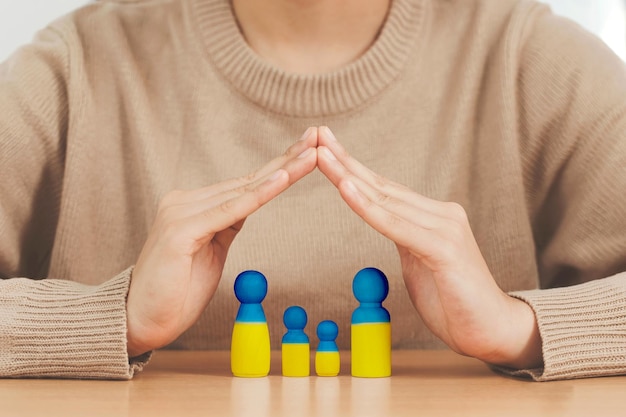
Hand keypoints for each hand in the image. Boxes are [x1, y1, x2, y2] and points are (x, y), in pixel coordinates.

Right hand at [126, 128, 317, 356]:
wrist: (141, 321)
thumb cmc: (176, 291)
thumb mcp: (211, 252)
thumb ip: (225, 225)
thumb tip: (246, 207)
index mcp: (195, 205)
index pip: (245, 184)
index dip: (280, 167)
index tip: (308, 150)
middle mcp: (186, 201)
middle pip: (248, 180)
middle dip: (287, 158)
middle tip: (318, 135)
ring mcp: (181, 213)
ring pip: (243, 190)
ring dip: (282, 171)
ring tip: (312, 153)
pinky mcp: (181, 231)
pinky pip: (229, 212)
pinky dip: (258, 195)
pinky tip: (282, 179)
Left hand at [316, 126, 541, 368]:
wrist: (493, 331)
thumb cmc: (454, 300)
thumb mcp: (420, 262)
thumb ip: (404, 238)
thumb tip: (383, 221)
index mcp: (433, 217)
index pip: (385, 189)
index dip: (354, 168)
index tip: (326, 148)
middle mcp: (441, 214)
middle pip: (382, 186)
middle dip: (345, 161)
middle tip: (318, 135)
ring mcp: (445, 229)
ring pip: (385, 200)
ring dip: (348, 176)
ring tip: (322, 155)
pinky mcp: (445, 249)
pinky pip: (396, 226)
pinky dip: (368, 208)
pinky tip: (346, 188)